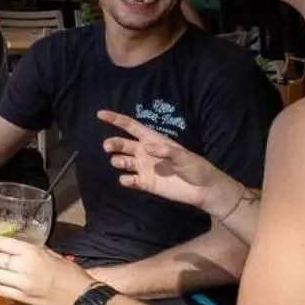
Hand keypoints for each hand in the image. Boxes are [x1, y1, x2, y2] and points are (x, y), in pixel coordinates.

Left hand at [0, 236, 94, 304]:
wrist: (81, 298)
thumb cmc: (71, 273)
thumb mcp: (54, 255)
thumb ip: (37, 250)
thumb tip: (22, 247)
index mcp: (32, 253)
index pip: (5, 244)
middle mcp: (24, 266)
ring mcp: (22, 284)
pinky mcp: (23, 298)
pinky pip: (1, 292)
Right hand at [97, 110, 237, 213]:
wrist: (203, 190)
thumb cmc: (196, 168)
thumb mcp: (184, 157)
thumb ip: (166, 151)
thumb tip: (147, 147)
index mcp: (153, 140)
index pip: (131, 127)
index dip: (116, 120)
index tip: (100, 115)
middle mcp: (145, 152)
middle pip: (123, 144)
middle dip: (113, 143)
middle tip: (108, 147)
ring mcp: (144, 168)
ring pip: (122, 161)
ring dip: (117, 160)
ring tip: (120, 162)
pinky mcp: (145, 183)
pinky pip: (130, 180)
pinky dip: (126, 180)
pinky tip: (128, 180)